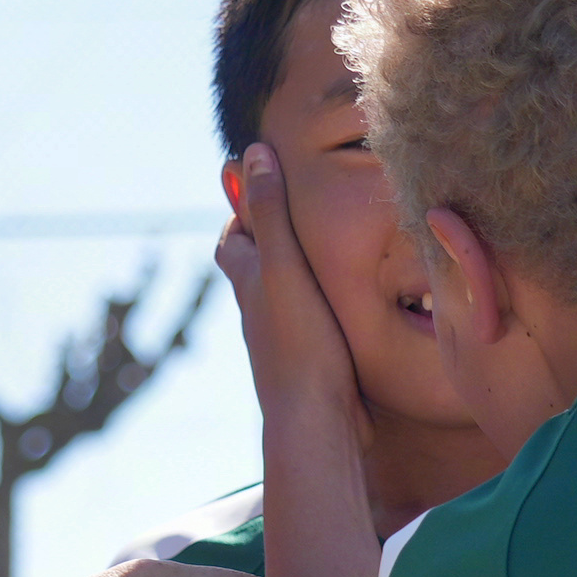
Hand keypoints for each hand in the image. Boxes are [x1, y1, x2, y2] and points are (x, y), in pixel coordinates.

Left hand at [217, 146, 367, 444]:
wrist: (314, 422)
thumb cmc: (300, 341)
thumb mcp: (285, 265)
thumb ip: (271, 212)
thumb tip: (253, 154)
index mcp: (250, 284)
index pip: (232, 241)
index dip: (243, 213)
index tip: (263, 190)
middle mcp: (258, 313)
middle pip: (252, 271)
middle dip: (268, 243)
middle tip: (296, 220)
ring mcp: (282, 343)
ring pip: (280, 301)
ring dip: (295, 278)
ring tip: (326, 258)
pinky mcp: (308, 366)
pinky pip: (307, 328)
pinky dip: (318, 310)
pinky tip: (344, 311)